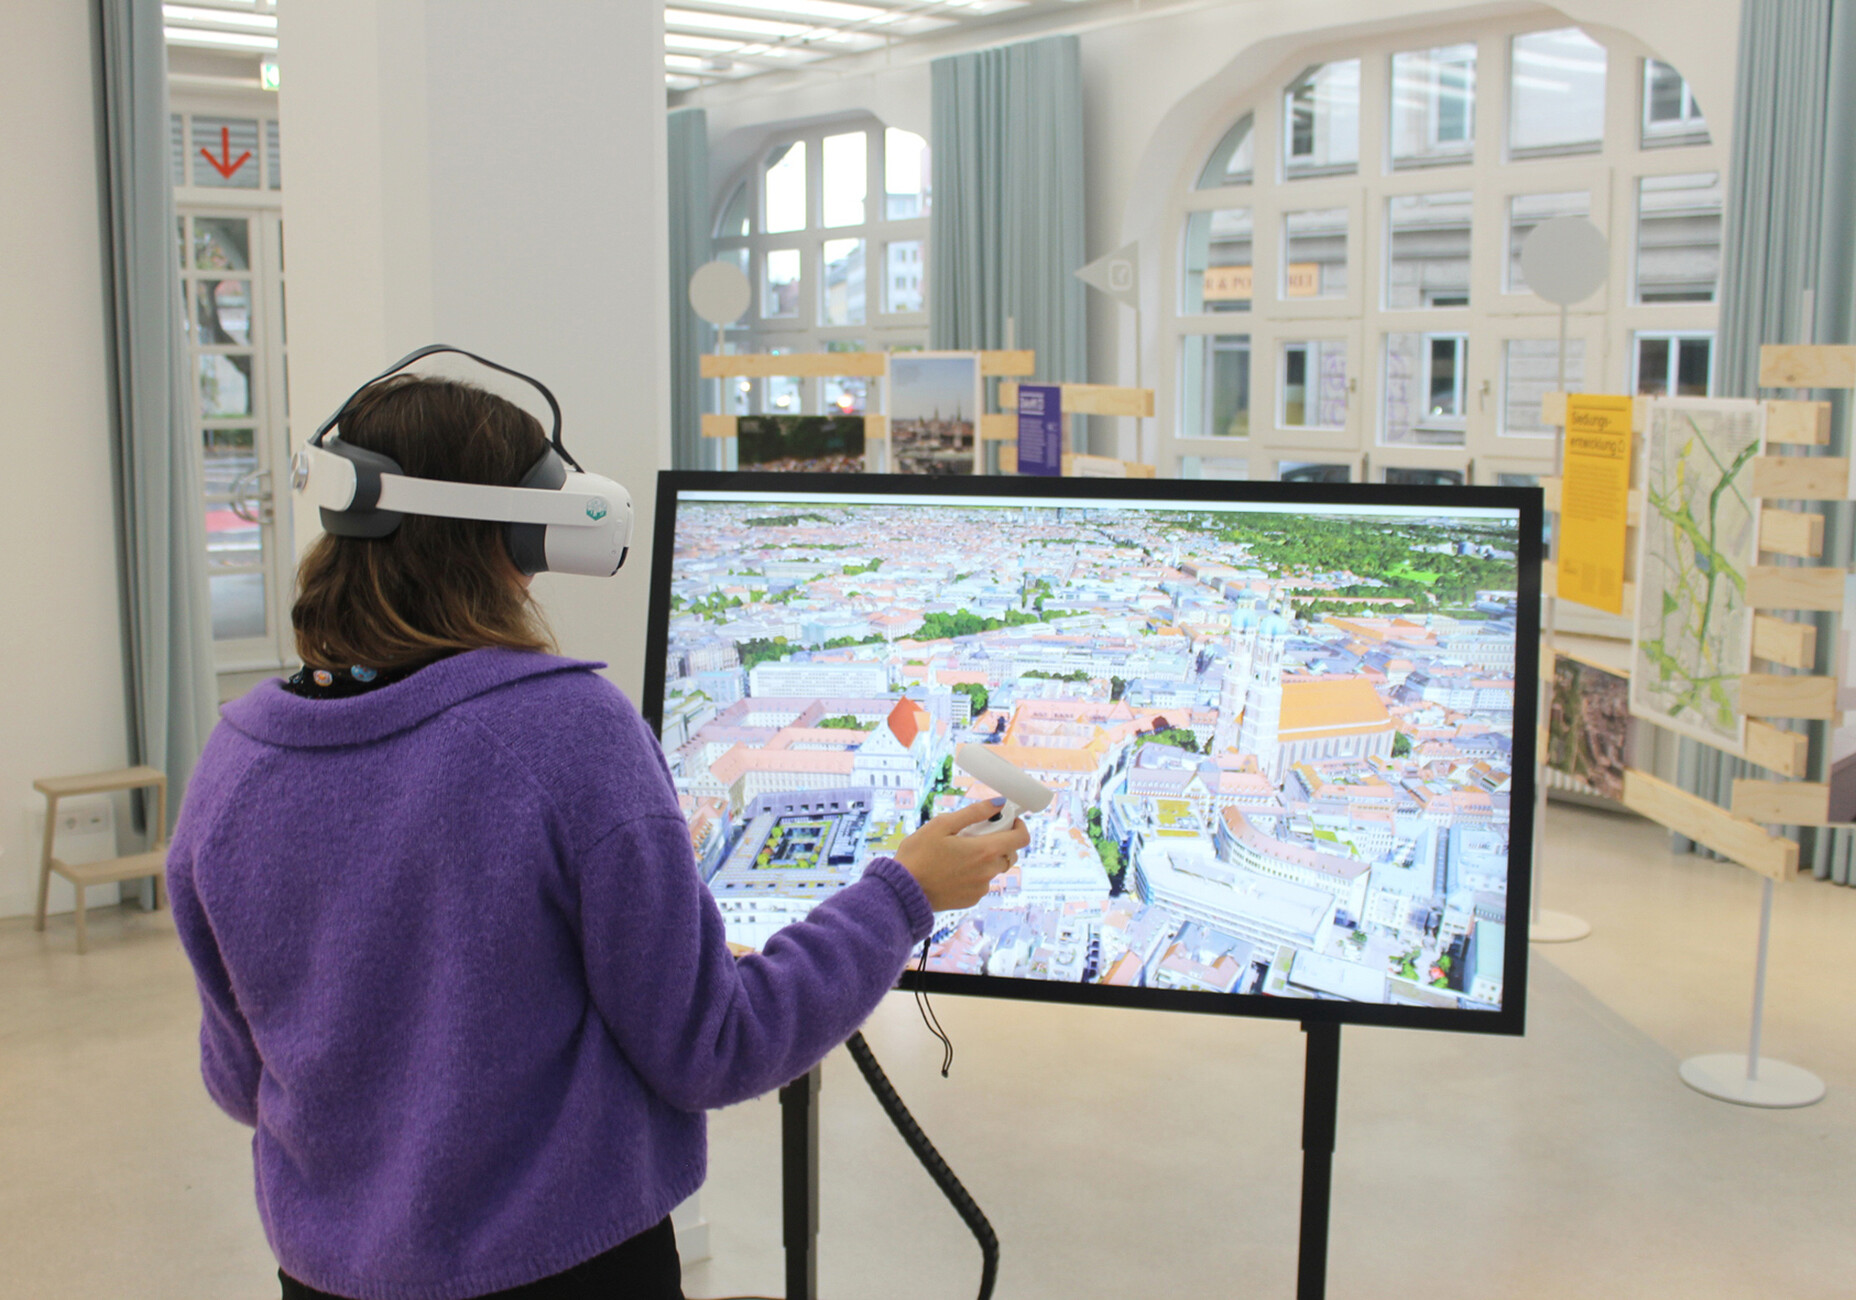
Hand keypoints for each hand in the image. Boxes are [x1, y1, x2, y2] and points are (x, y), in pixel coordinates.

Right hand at [893, 800, 1029, 911]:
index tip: (1008, 820)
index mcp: (984, 850)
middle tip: (976, 834)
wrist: (903, 892)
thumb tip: (997, 803)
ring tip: (958, 853)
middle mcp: (987, 872)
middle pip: (1009, 853)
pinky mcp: (971, 899)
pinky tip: (952, 870)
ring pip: (994, 868)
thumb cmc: (918, 856)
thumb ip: (974, 813)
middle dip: (999, 841)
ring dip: (985, 858)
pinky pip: (981, 882)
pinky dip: (974, 874)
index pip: (1021, 838)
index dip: (1019, 826)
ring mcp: (980, 888)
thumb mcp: (942, 825)